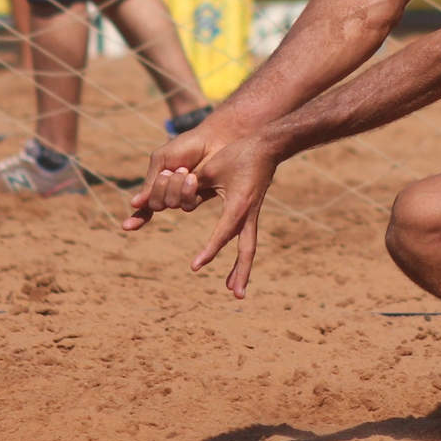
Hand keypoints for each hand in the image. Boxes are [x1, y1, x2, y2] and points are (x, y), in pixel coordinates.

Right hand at [126, 121, 225, 228]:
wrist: (212, 140)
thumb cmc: (185, 146)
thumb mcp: (162, 160)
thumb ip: (151, 181)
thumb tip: (134, 204)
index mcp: (158, 184)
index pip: (145, 206)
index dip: (136, 219)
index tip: (125, 227)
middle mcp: (170, 193)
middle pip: (156, 204)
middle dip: (160, 188)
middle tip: (170, 171)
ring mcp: (185, 196)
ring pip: (172, 204)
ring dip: (175, 187)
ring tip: (184, 170)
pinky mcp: (200, 197)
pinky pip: (188, 204)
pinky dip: (187, 191)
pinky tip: (192, 178)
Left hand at [188, 135, 279, 296]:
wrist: (266, 146)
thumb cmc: (237, 154)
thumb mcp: (210, 169)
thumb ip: (192, 187)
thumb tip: (174, 201)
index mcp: (239, 204)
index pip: (223, 234)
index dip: (210, 251)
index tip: (196, 266)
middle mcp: (248, 214)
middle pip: (246, 251)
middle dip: (240, 273)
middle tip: (235, 295)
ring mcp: (252, 214)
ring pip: (248, 248)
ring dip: (242, 269)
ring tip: (235, 290)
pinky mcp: (252, 211)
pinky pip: (246, 237)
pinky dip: (240, 253)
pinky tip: (235, 265)